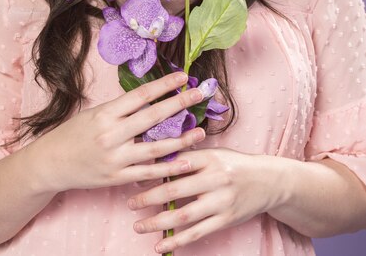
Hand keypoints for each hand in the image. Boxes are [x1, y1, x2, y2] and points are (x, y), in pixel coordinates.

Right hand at [32, 72, 205, 193]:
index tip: (183, 76)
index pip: (141, 95)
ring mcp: (116, 158)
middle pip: (153, 117)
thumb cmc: (73, 134)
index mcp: (106, 113)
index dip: (164, 85)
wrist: (51, 164)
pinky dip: (169, 168)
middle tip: (200, 93)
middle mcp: (112, 134)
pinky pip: (149, 173)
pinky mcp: (117, 178)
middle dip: (179, 104)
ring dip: (182, 139)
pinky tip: (187, 161)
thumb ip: (121, 109)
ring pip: (156, 147)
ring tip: (202, 131)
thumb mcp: (94, 114)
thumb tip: (151, 99)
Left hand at [127, 148, 286, 252]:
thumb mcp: (214, 152)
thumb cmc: (234, 164)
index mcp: (210, 157)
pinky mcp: (226, 220)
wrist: (268, 181)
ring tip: (139, 226)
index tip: (134, 174)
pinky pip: (197, 233)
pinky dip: (177, 241)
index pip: (177, 162)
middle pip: (176, 190)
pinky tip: (160, 246)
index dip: (154, 169)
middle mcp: (215, 178)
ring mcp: (221, 201)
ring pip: (183, 215)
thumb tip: (155, 161)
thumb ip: (189, 156)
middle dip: (149, 198)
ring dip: (157, 222)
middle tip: (130, 203)